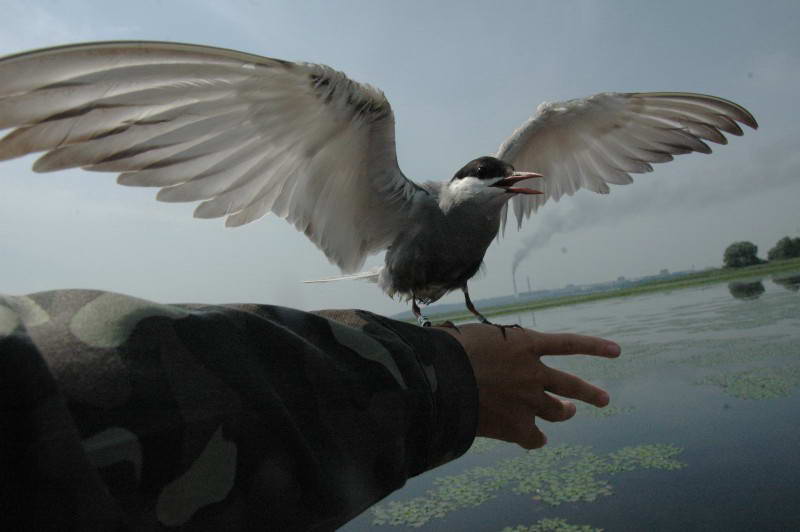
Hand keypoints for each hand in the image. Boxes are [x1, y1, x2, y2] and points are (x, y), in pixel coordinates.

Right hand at [436, 324, 619, 449]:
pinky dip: (535, 439)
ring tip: (569, 412)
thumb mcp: (475, 335)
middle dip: (588, 393)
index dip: (594, 347)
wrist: (443, 379)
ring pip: (556, 411)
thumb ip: (492, 343)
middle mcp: (533, 372)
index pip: (568, 344)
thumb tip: (488, 347)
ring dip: (564, 413)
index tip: (617, 351)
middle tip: (604, 399)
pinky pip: (533, 436)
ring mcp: (527, 400)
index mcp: (524, 343)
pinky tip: (537, 441)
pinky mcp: (516, 424)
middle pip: (570, 384)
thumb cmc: (450, 350)